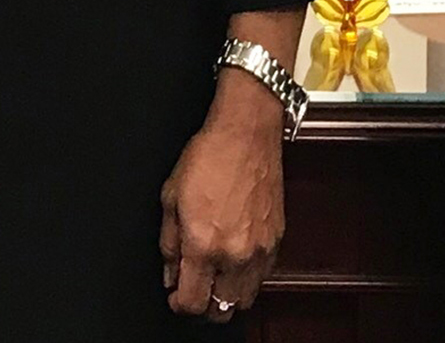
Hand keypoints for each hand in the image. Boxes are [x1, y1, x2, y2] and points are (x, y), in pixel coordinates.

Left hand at [159, 77, 285, 321]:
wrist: (247, 132)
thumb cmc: (210, 154)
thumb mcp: (171, 195)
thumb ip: (168, 241)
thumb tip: (170, 271)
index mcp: (203, 243)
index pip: (192, 302)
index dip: (179, 304)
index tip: (175, 296)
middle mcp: (234, 253)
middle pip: (221, 310)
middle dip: (203, 305)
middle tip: (194, 287)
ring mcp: (259, 249)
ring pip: (244, 299)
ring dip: (227, 295)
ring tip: (215, 276)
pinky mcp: (276, 240)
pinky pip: (262, 277)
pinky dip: (248, 278)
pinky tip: (235, 260)